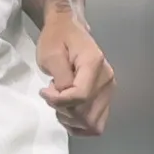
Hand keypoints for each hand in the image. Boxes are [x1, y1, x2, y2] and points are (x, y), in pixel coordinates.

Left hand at [38, 10, 115, 135]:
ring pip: (93, 124)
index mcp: (94, 64)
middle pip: (87, 114)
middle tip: (52, 94)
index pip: (80, 96)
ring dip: (71, 119)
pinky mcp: (106, 97)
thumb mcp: (51, 55)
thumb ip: (60, 79)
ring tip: (60, 101)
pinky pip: (96, 123)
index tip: (44, 90)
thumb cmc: (56, 39)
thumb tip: (65, 98)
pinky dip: (79, 124)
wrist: (68, 29)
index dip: (59, 101)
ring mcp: (109, 90)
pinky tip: (67, 111)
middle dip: (64, 110)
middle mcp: (107, 79)